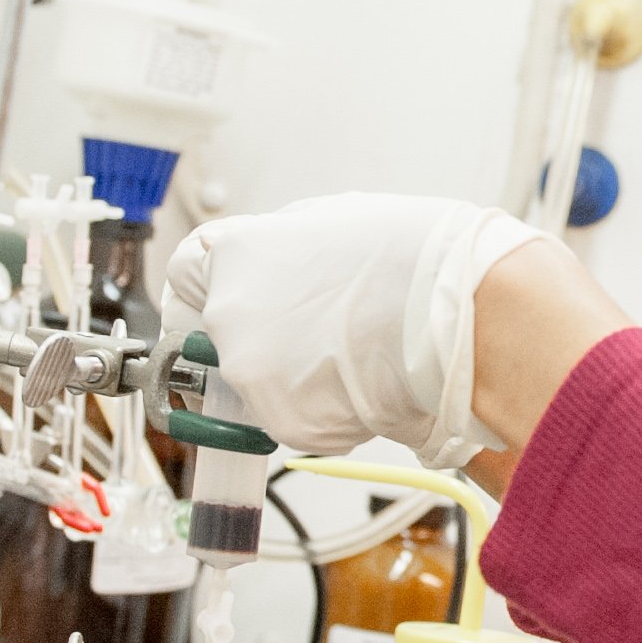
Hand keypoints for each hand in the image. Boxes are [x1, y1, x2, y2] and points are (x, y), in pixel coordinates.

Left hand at [163, 195, 541, 466]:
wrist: (455, 312)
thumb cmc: (412, 257)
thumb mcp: (332, 222)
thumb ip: (282, 246)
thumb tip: (273, 266)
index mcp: (234, 253)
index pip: (186, 273)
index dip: (210, 285)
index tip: (225, 297)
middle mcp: (227, 313)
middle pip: (221, 334)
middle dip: (259, 336)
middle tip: (313, 332)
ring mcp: (249, 372)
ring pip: (257, 382)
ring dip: (291, 377)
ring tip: (352, 353)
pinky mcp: (281, 420)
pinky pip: (292, 419)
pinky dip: (322, 409)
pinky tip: (362, 382)